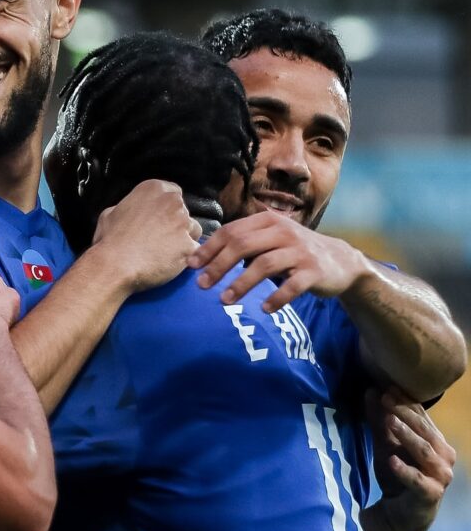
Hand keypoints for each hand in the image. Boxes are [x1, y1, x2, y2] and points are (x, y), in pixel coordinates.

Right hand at [91, 179, 201, 290]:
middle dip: (176, 224)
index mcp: (153, 189)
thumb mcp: (110, 213)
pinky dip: (186, 257)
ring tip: (164, 253)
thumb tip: (130, 212)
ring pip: (193, 230)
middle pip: (184, 211)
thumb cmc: (111, 241)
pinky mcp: (190, 245)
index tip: (160, 219)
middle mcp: (172, 201)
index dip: (167, 208)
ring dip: (183, 240)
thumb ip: (128, 206)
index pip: (173, 192)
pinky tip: (170, 262)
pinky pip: (195, 250)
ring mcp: (183, 223)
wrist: (115, 265)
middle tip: (159, 238)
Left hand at [187, 210, 366, 311]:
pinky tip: (264, 309)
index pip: (231, 231)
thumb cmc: (293, 250)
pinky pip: (292, 286)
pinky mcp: (314, 271)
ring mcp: (300, 251)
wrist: (340, 260)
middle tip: (201, 285)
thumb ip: (244, 243)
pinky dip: (276, 298)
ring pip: (264, 265)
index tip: (191, 265)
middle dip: (218, 266)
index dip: (209, 249)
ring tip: (224, 300)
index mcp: (267, 221)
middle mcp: (283, 231)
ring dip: (241, 284)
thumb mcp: (270, 239)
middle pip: (242, 246)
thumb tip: (204, 256)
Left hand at [364, 386, 454, 530]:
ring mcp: (440, 476)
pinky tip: (392, 460)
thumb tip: (371, 390)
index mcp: (435, 440)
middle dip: (405, 413)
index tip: (386, 388)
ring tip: (390, 422)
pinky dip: (406, 471)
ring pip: (425, 452)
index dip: (405, 401)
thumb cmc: (396, 472)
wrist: (399, 511)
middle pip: (425, 430)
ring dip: (407, 436)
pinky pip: (418, 481)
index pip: (422, 416)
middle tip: (387, 399)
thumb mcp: (384, 443)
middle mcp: (444, 456)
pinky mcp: (431, 494)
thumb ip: (379, 419)